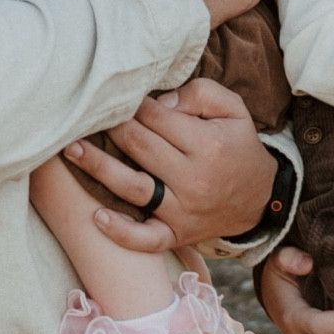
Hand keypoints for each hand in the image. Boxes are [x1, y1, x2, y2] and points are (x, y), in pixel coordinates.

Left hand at [65, 79, 274, 250]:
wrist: (261, 199)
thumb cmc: (238, 147)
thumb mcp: (233, 110)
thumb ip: (199, 94)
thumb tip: (159, 103)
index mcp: (208, 145)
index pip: (157, 118)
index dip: (133, 104)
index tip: (116, 96)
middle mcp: (194, 179)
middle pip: (139, 147)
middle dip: (110, 127)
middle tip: (86, 114)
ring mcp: (183, 211)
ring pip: (133, 188)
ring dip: (98, 168)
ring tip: (72, 151)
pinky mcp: (176, 234)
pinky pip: (145, 239)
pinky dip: (120, 232)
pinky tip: (96, 216)